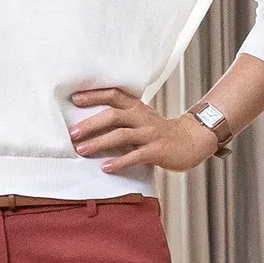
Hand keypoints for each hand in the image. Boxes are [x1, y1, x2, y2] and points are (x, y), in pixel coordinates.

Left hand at [68, 86, 216, 175]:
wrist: (190, 141)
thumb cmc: (158, 131)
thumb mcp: (141, 117)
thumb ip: (121, 115)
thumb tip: (89, 120)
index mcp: (136, 106)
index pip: (113, 94)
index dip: (94, 95)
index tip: (74, 98)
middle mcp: (142, 117)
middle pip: (113, 115)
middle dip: (91, 124)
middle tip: (72, 133)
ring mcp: (150, 134)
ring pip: (121, 135)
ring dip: (99, 142)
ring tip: (82, 150)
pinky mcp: (157, 150)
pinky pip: (135, 156)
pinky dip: (119, 162)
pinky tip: (106, 168)